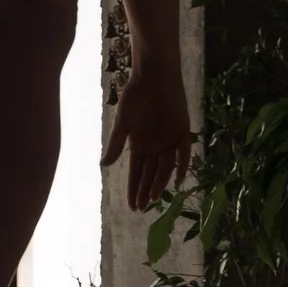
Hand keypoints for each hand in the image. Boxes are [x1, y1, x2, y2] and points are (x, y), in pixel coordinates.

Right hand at [101, 62, 192, 209]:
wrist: (153, 78)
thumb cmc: (134, 98)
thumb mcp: (122, 124)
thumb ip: (115, 145)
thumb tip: (104, 166)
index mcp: (138, 145)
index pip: (136, 173)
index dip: (133, 189)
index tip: (131, 206)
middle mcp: (155, 146)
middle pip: (150, 174)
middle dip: (145, 191)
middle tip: (142, 208)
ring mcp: (169, 140)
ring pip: (164, 167)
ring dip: (159, 182)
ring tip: (153, 198)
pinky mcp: (182, 132)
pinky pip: (183, 152)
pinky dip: (182, 165)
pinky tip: (179, 179)